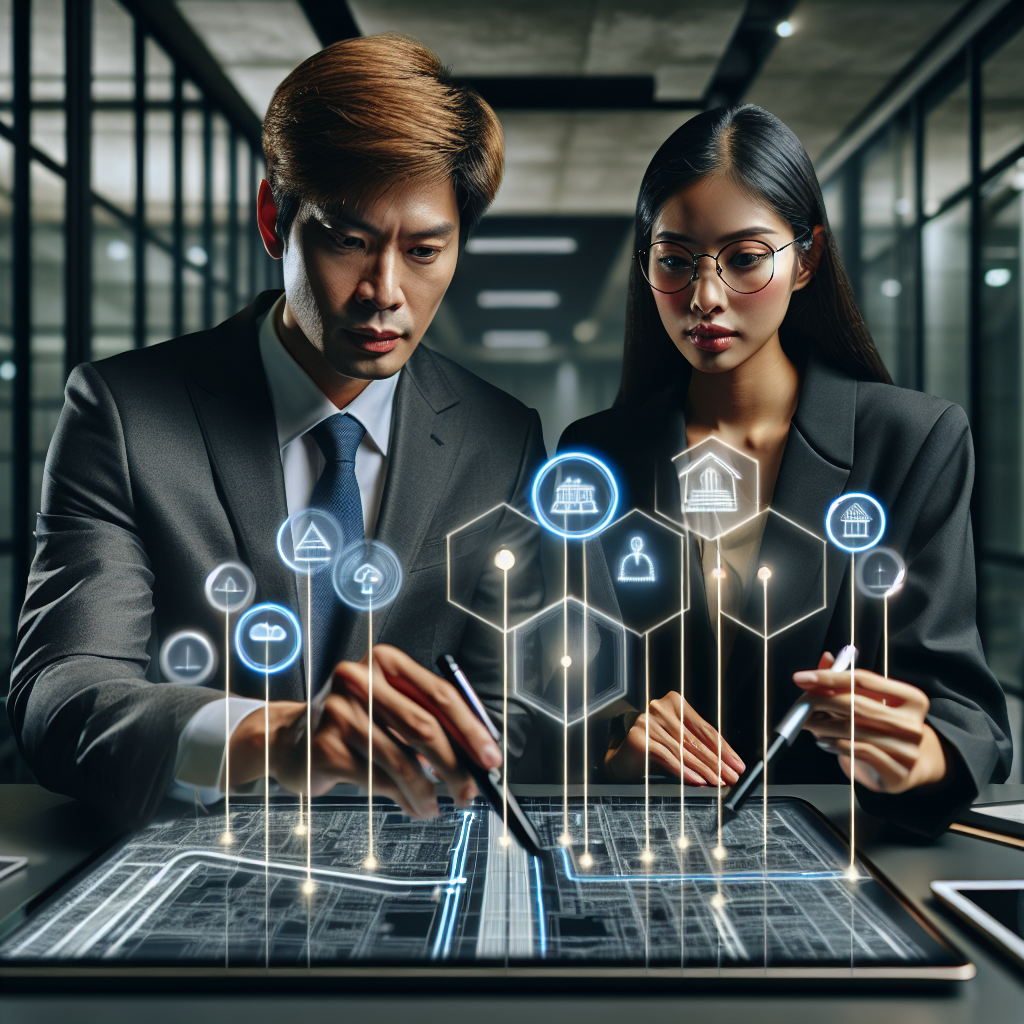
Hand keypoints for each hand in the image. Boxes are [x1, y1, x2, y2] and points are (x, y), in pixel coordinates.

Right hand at [227, 644, 501, 817]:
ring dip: (427, 791)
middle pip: (424, 727)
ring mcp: (338, 713)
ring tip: (436, 806)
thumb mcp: (389, 706)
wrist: (287, 738)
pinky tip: (411, 804)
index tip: (491, 758)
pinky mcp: (323, 748)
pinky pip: (377, 780)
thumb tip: (476, 756)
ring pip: (402, 761)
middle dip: (455, 766)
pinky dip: (402, 798)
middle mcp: (360, 680)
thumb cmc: (351, 721)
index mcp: (385, 662)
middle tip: (471, 790)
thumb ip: (430, 721)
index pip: (440, 694)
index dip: (471, 729)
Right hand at [604, 691, 744, 784]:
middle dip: (717, 761)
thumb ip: (699, 746)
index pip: (704, 727)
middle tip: (731, 776)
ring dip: (704, 769)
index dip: (723, 748)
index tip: (737, 763)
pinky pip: (668, 757)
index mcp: (674, 703)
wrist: (623, 758)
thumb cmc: (655, 748)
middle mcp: (660, 707)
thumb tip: (727, 763)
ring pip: (683, 750)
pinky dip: (685, 771)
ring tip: (717, 781)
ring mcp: (648, 721)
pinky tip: (697, 780)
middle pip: (695, 739)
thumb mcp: (680, 743)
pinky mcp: (638, 737)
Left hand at [793, 652, 948, 792]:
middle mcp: (913, 724)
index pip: (864, 679)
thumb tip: (826, 659)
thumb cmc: (883, 729)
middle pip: (856, 704)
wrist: (907, 768)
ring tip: (810, 723)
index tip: (804, 678)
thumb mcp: (869, 702)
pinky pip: (855, 751)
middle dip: (821, 701)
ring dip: (822, 725)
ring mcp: (907, 750)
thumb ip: (846, 681)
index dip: (830, 676)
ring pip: (851, 730)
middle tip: (802, 703)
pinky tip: (824, 741)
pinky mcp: (897, 772)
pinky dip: (833, 744)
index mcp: (912, 699)